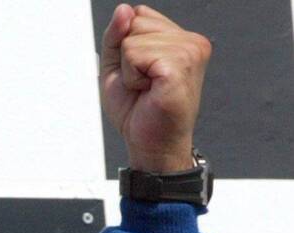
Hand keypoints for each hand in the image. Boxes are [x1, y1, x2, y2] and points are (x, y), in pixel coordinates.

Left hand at [100, 4, 211, 172]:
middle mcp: (190, 40)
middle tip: (142, 84)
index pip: (138, 15)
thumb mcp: (116, 68)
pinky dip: (131, 77)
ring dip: (129, 71)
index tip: (138, 73)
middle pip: (134, 23)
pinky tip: (148, 91)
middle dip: (126, 57)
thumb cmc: (138, 111)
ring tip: (146, 89)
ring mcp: (189, 50)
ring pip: (132, 41)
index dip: (125, 46)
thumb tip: (124, 9)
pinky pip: (135, 54)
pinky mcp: (180, 65)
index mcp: (180, 38)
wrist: (150, 144)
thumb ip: (116, 36)